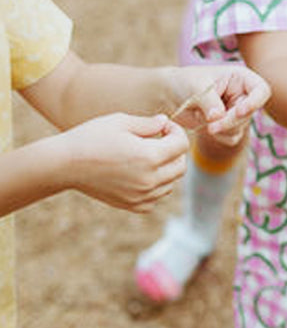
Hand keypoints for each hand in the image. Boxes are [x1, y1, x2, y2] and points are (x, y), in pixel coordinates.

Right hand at [63, 113, 189, 211]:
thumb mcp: (121, 122)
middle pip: (181, 166)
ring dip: (168, 168)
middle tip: (160, 139)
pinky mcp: (132, 205)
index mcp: (149, 156)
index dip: (176, 131)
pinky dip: (157, 186)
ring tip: (149, 155)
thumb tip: (165, 122)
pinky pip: (157, 197)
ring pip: (171, 183)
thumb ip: (149, 123)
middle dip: (176, 150)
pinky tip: (142, 173)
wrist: (63, 165)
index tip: (163, 126)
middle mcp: (149, 179)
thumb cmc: (90, 138)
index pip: (182, 145)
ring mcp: (141, 195)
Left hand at [168, 65, 270, 144]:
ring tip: (203, 121)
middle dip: (230, 122)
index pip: (261, 90)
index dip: (255, 102)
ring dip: (222, 129)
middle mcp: (243, 95)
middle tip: (210, 127)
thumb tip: (218, 117)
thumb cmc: (185, 82)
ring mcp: (237, 112)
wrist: (170, 95)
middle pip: (249, 114)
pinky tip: (204, 126)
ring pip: (240, 128)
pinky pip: (231, 138)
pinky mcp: (229, 127)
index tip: (239, 111)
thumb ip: (209, 101)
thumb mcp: (196, 86)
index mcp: (241, 78)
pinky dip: (218, 136)